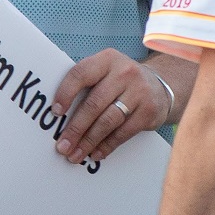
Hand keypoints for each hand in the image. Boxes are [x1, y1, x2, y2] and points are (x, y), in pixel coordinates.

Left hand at [52, 51, 171, 164]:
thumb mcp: (106, 72)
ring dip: (89, 141)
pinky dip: (107, 145)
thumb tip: (59, 115)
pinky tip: (96, 153)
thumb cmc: (121, 82)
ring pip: (108, 121)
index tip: (55, 113)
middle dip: (75, 128)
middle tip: (63, 146)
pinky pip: (123, 132)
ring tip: (76, 154)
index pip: (81, 74)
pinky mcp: (149, 111)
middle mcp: (124, 73)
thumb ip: (86, 85)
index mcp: (107, 59)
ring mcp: (139, 91)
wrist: (159, 86)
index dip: (66, 93)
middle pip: (94, 104)